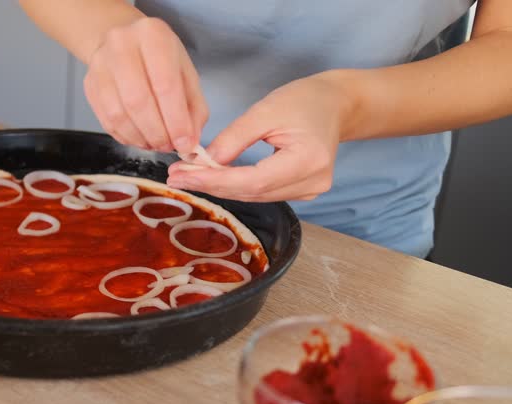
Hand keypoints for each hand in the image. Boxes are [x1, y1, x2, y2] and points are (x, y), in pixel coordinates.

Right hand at [84, 17, 208, 151]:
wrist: (125, 44)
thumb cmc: (160, 60)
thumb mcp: (186, 74)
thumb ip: (193, 108)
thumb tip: (188, 143)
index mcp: (152, 35)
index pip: (165, 84)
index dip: (176, 120)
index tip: (184, 143)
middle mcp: (121, 45)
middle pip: (138, 101)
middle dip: (157, 132)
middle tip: (169, 146)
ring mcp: (100, 65)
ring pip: (118, 114)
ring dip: (140, 138)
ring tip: (155, 144)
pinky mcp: (89, 84)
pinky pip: (106, 120)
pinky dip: (126, 137)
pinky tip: (140, 138)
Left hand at [166, 73, 352, 201]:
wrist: (336, 104)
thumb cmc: (305, 100)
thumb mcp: (266, 110)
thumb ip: (234, 138)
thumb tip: (204, 162)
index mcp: (308, 161)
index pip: (253, 181)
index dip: (215, 181)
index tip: (183, 175)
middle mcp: (313, 182)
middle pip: (252, 193)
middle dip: (211, 185)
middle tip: (176, 176)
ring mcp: (310, 191)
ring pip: (254, 196)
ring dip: (219, 187)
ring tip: (187, 176)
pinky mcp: (302, 191)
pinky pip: (262, 193)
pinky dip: (236, 186)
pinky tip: (212, 178)